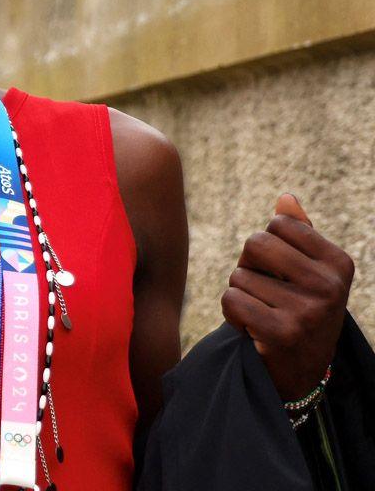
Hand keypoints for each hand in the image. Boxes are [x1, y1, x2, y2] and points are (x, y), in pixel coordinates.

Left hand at [222, 193, 354, 399]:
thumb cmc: (298, 309)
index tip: (280, 273)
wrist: (299, 371)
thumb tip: (285, 198)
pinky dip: (232, 314)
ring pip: (239, 276)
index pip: (278, 224)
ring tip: (264, 314)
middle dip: (249, 266)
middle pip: (255, 243)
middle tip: (265, 292)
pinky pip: (231, 300)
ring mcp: (309, 311)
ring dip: (241, 294)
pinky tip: (253, 329)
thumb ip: (297, 234)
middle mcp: (330, 286)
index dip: (266, 246)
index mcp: (339, 263)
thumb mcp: (306, 271)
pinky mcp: (283, 333)